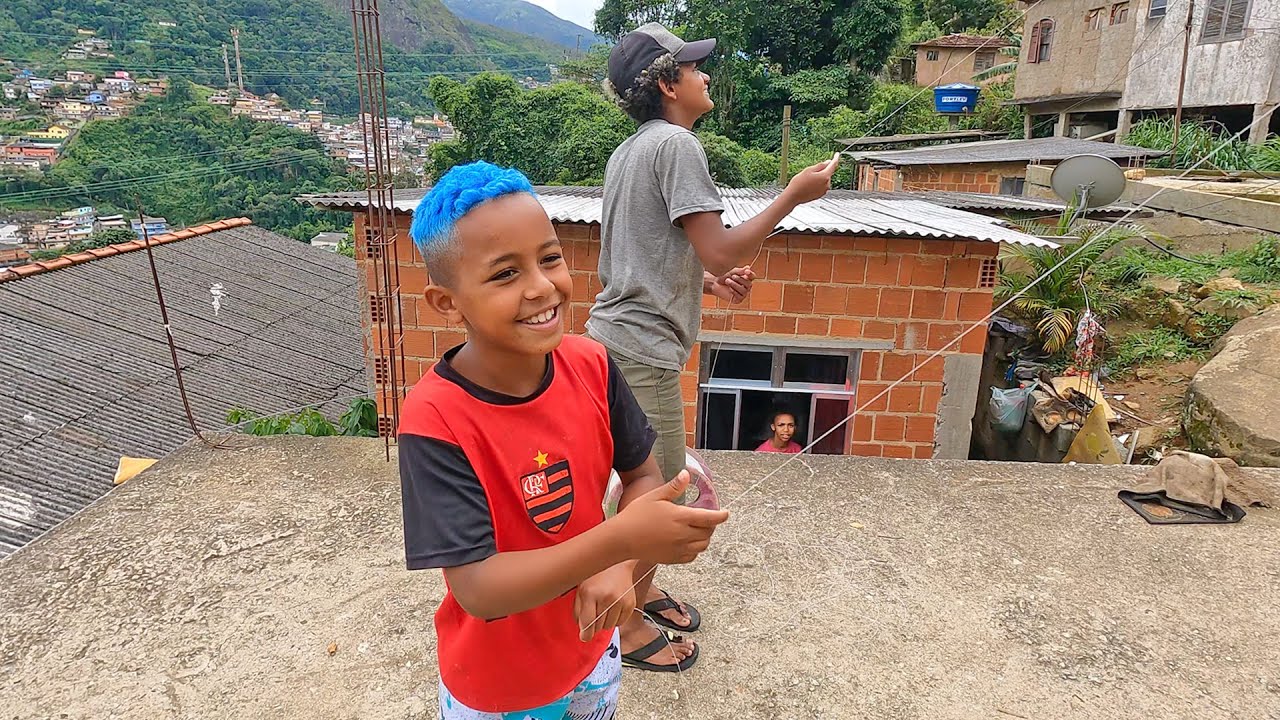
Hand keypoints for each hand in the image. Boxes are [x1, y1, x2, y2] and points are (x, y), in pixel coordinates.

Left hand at [574, 562, 636, 641]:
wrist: (617, 563)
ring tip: (603, 608)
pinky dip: (615, 619)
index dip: (585, 634)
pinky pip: (620, 623)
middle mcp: (606, 597)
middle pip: (598, 627)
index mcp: (590, 593)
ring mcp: (620, 600)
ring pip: (609, 626)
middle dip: (594, 624)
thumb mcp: (580, 590)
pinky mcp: (630, 603)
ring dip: (604, 622)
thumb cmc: (596, 576)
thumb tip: (583, 632)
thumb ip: (578, 611)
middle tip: (594, 612)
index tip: (584, 636)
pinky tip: (612, 607)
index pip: (587, 623)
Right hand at [612, 472, 729, 565]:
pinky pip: (692, 556)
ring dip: (705, 538)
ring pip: (702, 546)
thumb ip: (673, 486)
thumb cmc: (636, 515)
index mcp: (680, 517)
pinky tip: (688, 542)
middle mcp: (683, 534)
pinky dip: (695, 549)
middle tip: (708, 519)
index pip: (710, 518)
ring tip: (700, 530)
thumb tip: (686, 474)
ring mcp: (679, 548)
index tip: (726, 513)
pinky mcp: (673, 558)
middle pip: (708, 532)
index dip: (721, 516)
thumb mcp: (655, 496)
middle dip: (712, 525)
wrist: (622, 539)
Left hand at [706, 265, 754, 303]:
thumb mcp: (732, 272)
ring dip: (735, 285)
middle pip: (749, 284)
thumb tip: (748, 268)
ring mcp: (743, 294)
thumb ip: (741, 270)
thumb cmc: (724, 276)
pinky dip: (734, 292)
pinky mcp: (738, 300)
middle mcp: (746, 287)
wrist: (715, 283)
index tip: (746, 272)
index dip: (751, 274)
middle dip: (740, 280)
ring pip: (744, 291)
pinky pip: (740, 296)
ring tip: (727, 281)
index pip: (753, 277)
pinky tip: (729, 289)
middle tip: (732, 276)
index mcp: (746, 278)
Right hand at [784, 152, 839, 204]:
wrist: (793, 196)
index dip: (835, 159)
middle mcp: (827, 184)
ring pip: (824, 179)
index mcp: (825, 176)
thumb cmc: (799, 183)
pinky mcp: (821, 194)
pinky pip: (822, 186)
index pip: (833, 165)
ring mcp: (824, 190)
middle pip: (827, 173)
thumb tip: (828, 162)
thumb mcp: (809, 170)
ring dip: (819, 177)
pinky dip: (817, 183)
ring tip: (807, 181)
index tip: (837, 154)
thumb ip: (820, 165)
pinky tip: (808, 185)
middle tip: (809, 172)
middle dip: (822, 170)